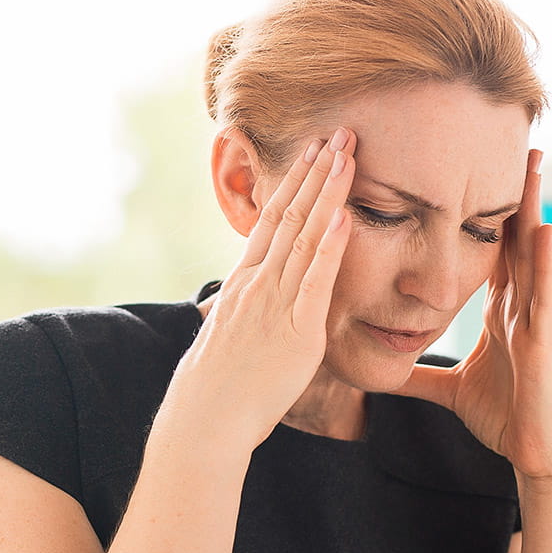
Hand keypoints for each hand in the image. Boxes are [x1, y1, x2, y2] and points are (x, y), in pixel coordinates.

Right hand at [180, 126, 357, 450]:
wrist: (204, 419)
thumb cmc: (215, 389)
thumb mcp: (227, 338)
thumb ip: (245, 314)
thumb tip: (248, 305)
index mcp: (243, 284)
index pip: (272, 221)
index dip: (295, 184)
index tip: (313, 154)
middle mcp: (257, 284)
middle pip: (289, 216)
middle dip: (315, 172)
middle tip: (338, 133)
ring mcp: (274, 303)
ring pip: (304, 236)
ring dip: (327, 193)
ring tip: (347, 155)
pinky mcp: (295, 330)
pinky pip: (315, 280)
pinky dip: (330, 246)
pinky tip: (344, 215)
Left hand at [391, 149, 551, 476]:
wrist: (533, 452)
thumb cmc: (502, 417)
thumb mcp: (447, 388)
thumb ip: (418, 374)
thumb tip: (383, 370)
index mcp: (500, 312)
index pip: (488, 253)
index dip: (481, 216)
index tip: (468, 177)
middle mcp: (520, 306)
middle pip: (513, 239)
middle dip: (513, 195)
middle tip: (512, 146)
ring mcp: (535, 317)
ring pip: (534, 254)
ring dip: (534, 209)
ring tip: (534, 164)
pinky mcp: (544, 338)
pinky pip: (544, 293)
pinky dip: (543, 262)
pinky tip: (543, 229)